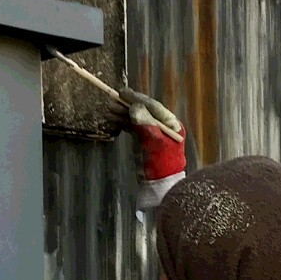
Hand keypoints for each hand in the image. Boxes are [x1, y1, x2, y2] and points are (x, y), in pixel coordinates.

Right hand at [117, 89, 186, 208]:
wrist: (160, 185)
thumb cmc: (161, 164)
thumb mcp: (155, 143)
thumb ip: (146, 124)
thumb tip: (134, 107)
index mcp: (171, 124)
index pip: (153, 107)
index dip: (138, 99)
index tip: (123, 94)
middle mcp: (163, 126)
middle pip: (144, 111)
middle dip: (128, 105)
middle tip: (113, 99)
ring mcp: (153, 133)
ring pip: (136, 118)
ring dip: (123, 113)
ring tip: (109, 109)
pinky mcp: (144, 140)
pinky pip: (133, 127)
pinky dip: (123, 122)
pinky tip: (113, 119)